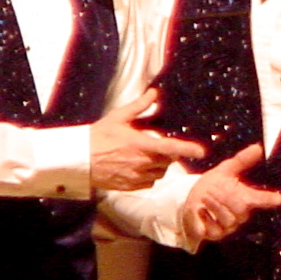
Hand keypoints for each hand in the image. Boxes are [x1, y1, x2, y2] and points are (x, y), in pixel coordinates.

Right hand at [91, 88, 205, 190]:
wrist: (79, 159)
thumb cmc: (97, 136)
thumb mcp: (118, 117)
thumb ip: (139, 106)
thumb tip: (154, 93)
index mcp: (141, 145)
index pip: (171, 148)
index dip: (188, 149)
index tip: (202, 152)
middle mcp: (142, 163)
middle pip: (167, 161)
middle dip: (166, 154)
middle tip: (153, 145)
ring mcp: (136, 177)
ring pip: (159, 173)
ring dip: (158, 165)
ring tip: (143, 156)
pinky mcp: (130, 186)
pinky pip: (148, 182)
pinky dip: (148, 175)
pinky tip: (136, 167)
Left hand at [181, 144, 280, 242]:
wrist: (190, 202)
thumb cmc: (212, 187)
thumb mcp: (225, 171)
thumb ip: (242, 160)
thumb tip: (258, 148)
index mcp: (246, 198)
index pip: (262, 199)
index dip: (270, 199)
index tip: (279, 198)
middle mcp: (241, 214)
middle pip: (241, 206)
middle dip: (225, 195)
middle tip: (212, 188)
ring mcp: (229, 226)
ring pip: (228, 217)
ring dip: (214, 204)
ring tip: (205, 196)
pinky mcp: (215, 235)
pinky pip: (214, 227)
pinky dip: (205, 215)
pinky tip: (200, 210)